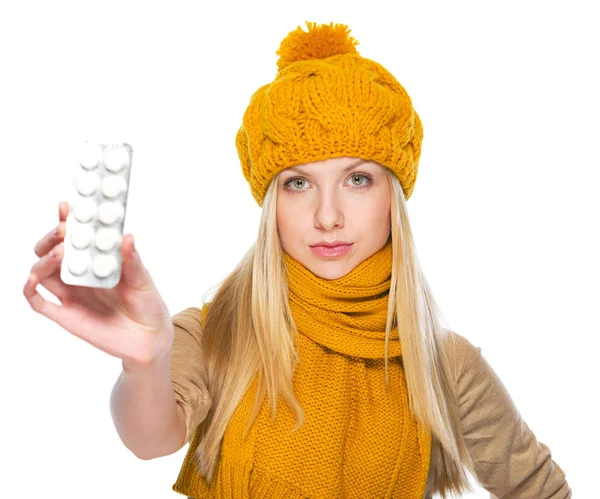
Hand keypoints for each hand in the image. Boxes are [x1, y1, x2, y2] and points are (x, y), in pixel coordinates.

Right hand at [24, 201, 173, 371]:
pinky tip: (33, 279)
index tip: (67, 207)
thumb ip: (132, 261)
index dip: (68, 221)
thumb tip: (126, 236)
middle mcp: (79, 275)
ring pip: (41, 272)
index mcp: (96, 262)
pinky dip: (30, 288)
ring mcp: (70, 294)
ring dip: (43, 260)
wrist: (149, 340)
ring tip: (59, 253)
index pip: (76, 237)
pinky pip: (38, 301)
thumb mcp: (143, 281)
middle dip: (52, 238)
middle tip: (62, 231)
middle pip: (51, 251)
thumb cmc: (148, 305)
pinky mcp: (65, 315)